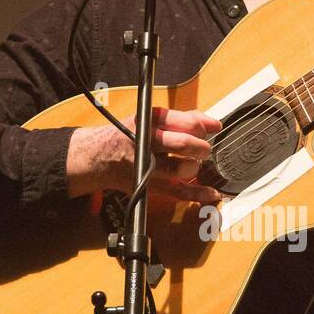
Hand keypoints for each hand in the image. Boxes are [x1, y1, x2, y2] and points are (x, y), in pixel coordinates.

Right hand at [67, 106, 222, 203]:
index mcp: (150, 121)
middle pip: (184, 144)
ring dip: (194, 166)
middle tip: (202, 149)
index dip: (204, 126)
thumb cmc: (130, 136)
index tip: (212, 129)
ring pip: (181, 168)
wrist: (100, 157)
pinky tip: (212, 193)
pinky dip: (198, 194)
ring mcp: (147, 166)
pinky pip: (179, 192)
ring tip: (192, 163)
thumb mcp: (151, 119)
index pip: (186, 122)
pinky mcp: (150, 186)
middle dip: (201, 147)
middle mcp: (148, 142)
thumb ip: (183, 119)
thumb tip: (213, 124)